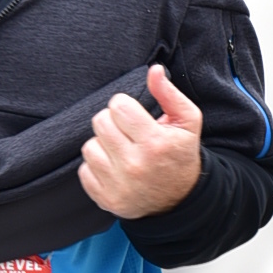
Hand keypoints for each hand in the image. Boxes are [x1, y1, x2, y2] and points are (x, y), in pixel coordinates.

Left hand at [78, 65, 202, 219]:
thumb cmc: (181, 155)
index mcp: (155, 143)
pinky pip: (84, 170)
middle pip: (100, 122)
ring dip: (103, 145)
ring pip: (89, 146)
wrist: (181, 201)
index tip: (134, 115)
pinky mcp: (106, 199)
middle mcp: (134, 165)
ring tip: (121, 150)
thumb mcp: (187, 122)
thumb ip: (169, 94)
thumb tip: (153, 71)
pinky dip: (97, 166)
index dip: (125, 106)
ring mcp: (118, 185)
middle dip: (113, 122)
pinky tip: (114, 167)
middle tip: (127, 132)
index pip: (118, 106)